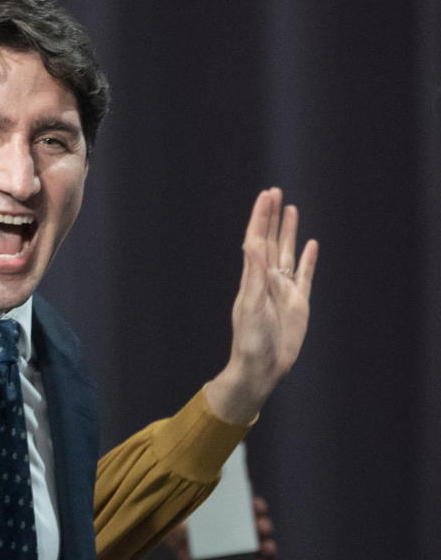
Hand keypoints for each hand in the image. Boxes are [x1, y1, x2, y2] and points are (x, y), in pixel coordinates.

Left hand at [166, 496, 274, 559]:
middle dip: (260, 517)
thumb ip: (180, 542)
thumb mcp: (185, 559)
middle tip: (258, 511)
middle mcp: (245, 546)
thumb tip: (173, 522)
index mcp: (229, 537)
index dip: (246, 504)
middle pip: (257, 526)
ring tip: (263, 534)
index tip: (248, 495)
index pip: (240, 515)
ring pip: (267, 546)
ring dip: (266, 539)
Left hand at [205, 188, 317, 424]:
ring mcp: (283, 290)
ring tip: (291, 209)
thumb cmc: (250, 340)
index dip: (261, 217)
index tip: (266, 196)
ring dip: (288, 232)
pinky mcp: (298, 303)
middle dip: (272, 217)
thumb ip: (253, 274)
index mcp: (253, 278)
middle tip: (276, 192)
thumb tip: (252, 244)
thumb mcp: (251, 306)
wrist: (262, 367)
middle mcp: (268, 279)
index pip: (257, 240)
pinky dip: (307, 259)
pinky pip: (304, 275)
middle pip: (271, 241)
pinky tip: (310, 244)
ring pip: (287, 253)